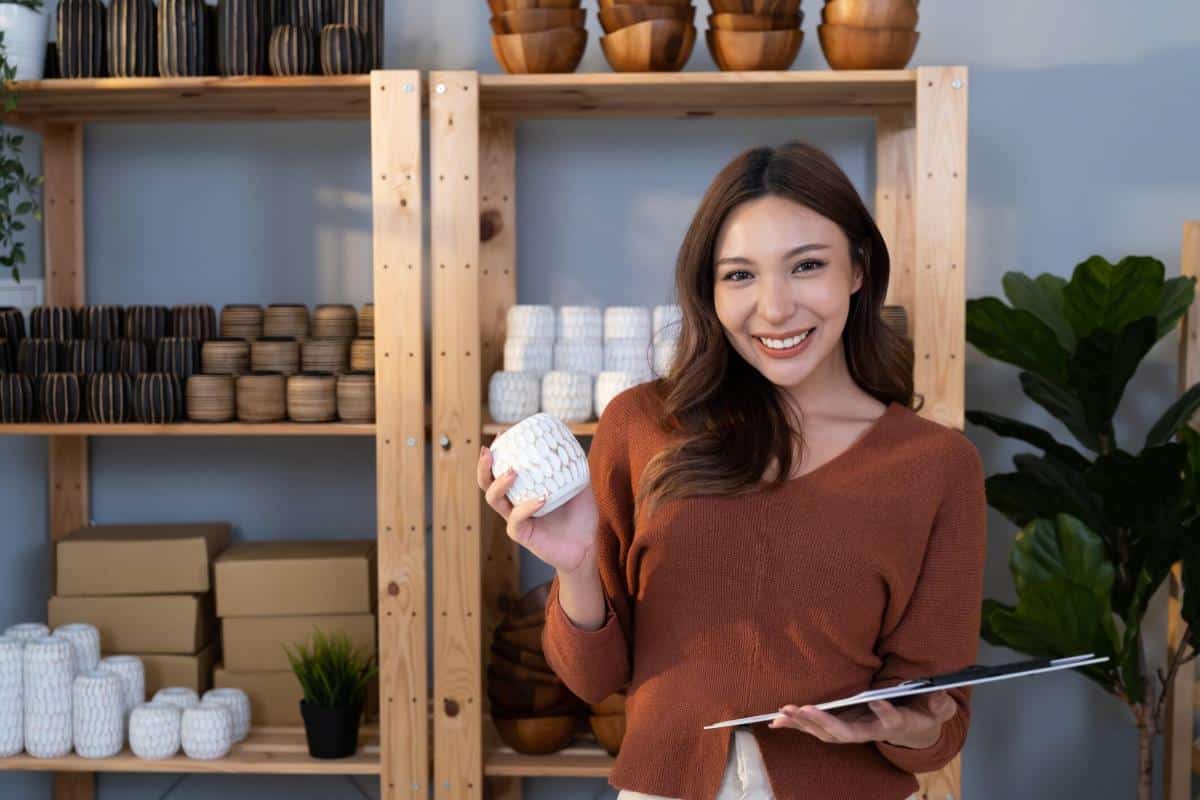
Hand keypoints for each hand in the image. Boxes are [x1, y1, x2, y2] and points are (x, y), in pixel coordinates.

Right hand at [477, 445, 599, 574]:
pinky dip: (527, 507)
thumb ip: (574, 467)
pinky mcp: (522, 535)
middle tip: (488, 452)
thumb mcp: (579, 485)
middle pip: (487, 484)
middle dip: (483, 467)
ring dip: (499, 483)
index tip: (501, 434)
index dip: (498, 452)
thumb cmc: (581, 517)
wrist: (588, 546)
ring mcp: (516, 519)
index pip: (502, 469)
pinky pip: (517, 519)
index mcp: (523, 489)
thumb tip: (572, 443)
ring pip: (494, 500)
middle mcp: (515, 503)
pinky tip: (541, 499)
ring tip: (512, 472)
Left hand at [767, 690, 956, 749]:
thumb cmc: (920, 714)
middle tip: (805, 709)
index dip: (884, 711)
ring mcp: (852, 732)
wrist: (911, 732)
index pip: (891, 721)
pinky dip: (795, 726)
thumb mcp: (936, 709)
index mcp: (895, 723)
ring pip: (826, 733)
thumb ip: (939, 704)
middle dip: (825, 722)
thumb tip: (941, 695)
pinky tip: (775, 721)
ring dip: (804, 724)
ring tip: (783, 712)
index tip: (877, 698)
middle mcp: (869, 732)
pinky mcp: (840, 729)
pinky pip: (815, 730)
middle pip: (847, 733)